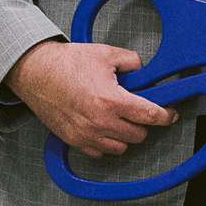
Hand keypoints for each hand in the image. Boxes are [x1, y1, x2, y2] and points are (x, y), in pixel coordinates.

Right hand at [6, 38, 173, 156]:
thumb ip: (131, 62)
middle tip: (136, 110)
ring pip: (121, 147)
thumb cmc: (65, 63)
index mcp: (111, 100)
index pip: (149, 116)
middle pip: (138, 135)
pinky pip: (101, 153)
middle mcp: (100, 122)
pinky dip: (106, 143)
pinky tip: (104, 128)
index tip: (169, 115)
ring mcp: (87, 134)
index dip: (165, 116)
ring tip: (119, 119)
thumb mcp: (105, 53)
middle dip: (142, 123)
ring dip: (125, 135)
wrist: (35, 72)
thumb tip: (143, 70)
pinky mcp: (74, 141)